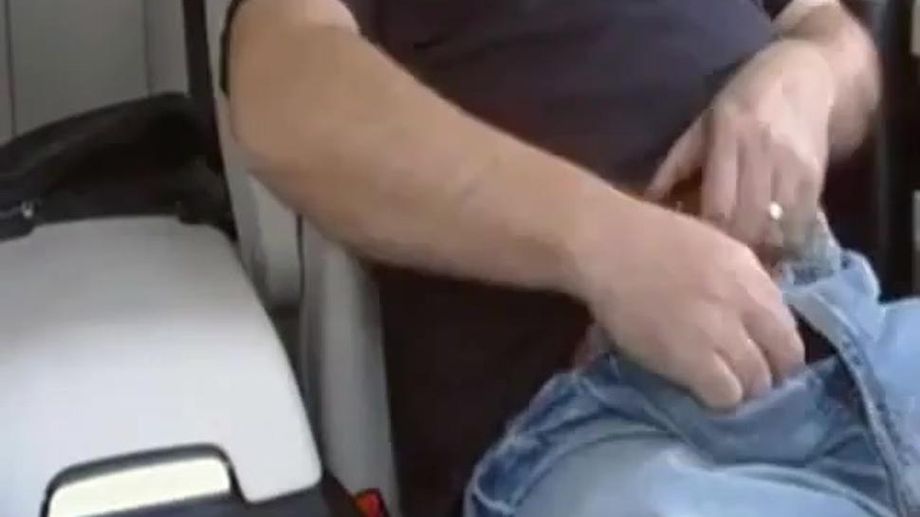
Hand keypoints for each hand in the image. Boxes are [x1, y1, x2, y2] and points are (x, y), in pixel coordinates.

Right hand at [568, 200, 804, 408]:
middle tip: (744, 379)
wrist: (605, 243)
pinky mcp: (691, 358)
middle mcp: (745, 302)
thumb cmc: (645, 240)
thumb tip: (755, 315)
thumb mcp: (711, 246)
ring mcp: (720, 331)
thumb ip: (738, 281)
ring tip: (718, 386)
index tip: (762, 358)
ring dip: (742, 389)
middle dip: (768, 374)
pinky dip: (718, 398)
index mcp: (751, 273)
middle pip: (784, 358)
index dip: (778, 350)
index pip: (789, 327)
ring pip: (758, 382)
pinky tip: (698, 389)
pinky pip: (726, 394)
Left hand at [647, 40, 835, 251]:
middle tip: (719, 269)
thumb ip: (676, 165)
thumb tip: (646, 204)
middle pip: (750, 221)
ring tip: (744, 265)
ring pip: (778, 228)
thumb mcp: (702, 125)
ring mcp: (795, 166)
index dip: (709, 237)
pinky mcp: (817, 177)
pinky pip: (802, 224)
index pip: (719, 204)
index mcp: (728, 137)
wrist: (808, 76)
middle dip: (734, 251)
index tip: (697, 254)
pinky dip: (784, 243)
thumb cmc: (742, 101)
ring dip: (760, 253)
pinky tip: (770, 249)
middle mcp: (764, 151)